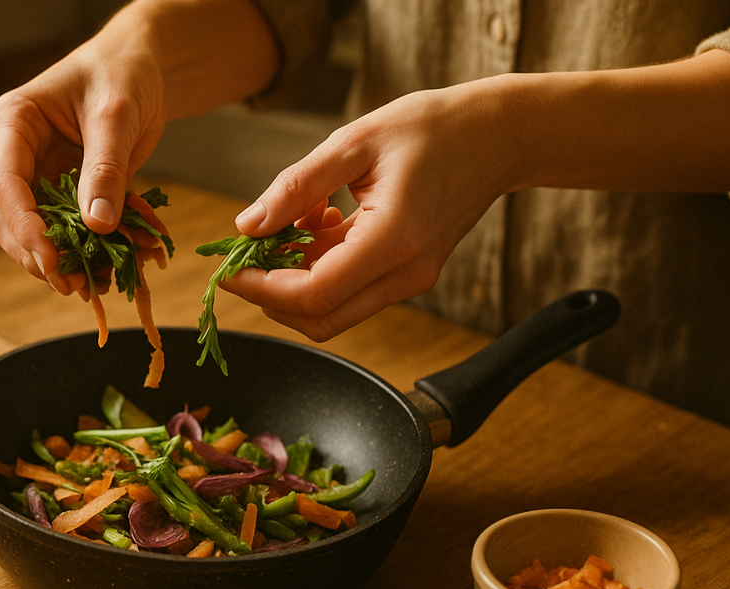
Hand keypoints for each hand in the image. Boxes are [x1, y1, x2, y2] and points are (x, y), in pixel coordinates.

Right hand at [0, 37, 167, 295]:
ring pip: (28, 233)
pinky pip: (62, 232)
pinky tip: (108, 271)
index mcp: (13, 122)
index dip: (24, 226)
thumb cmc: (122, 75)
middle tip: (72, 285)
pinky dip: (83, 254)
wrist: (141, 71)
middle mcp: (12, 154)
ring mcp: (33, 177)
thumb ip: (105, 169)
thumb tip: (97, 226)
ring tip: (93, 286)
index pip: (5, 183)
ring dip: (58, 262)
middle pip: (6, 217)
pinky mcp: (58, 195)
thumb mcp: (116, 116)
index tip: (50, 258)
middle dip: (36, 254)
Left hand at [221, 79, 519, 341]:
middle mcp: (406, 273)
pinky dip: (321, 267)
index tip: (231, 268)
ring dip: (296, 278)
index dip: (262, 289)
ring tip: (297, 219)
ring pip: (332, 310)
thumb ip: (296, 186)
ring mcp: (411, 280)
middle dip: (272, 293)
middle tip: (249, 251)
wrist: (498, 136)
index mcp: (394, 240)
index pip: (313, 295)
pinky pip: (350, 291)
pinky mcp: (408, 277)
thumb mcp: (353, 143)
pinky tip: (322, 222)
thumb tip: (247, 226)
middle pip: (320, 319)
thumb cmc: (432, 129)